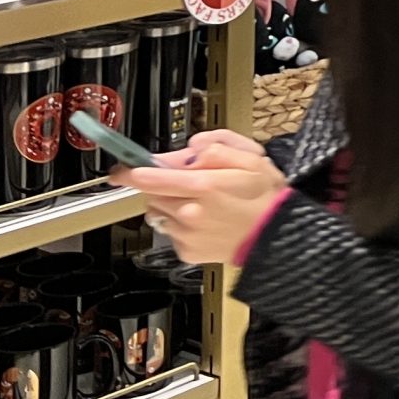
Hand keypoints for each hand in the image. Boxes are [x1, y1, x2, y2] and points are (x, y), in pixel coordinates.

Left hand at [115, 143, 288, 266]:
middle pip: (152, 193)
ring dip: (171, 204)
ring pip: (159, 212)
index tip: (121, 170)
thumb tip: (191, 149)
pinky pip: (170, 232)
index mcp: (204, 184)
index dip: (131, 171)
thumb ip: (217, 146)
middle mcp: (190, 211)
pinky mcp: (186, 251)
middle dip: (163, 184)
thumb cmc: (266, 197)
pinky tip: (204, 221)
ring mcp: (186, 234)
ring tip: (200, 203)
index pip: (152, 176)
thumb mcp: (251, 157)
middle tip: (190, 182)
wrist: (277, 236)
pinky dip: (180, 224)